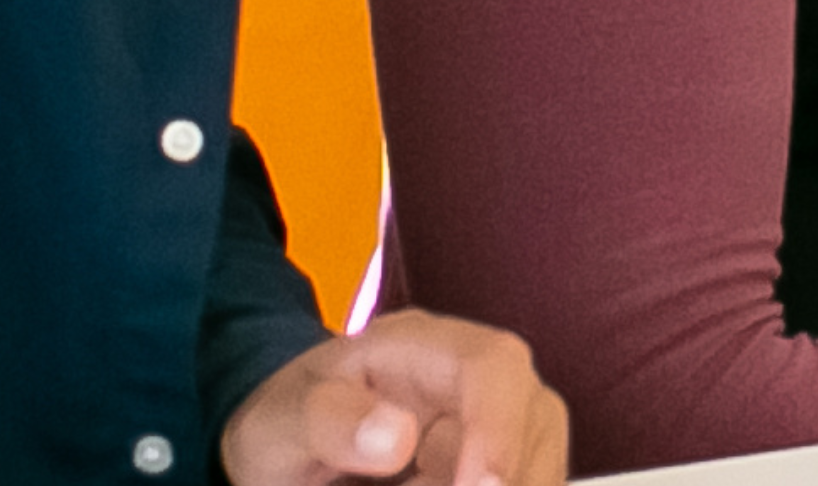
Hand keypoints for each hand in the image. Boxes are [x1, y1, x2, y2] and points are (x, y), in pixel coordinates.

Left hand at [220, 310, 566, 485]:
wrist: (296, 448)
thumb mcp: (280, 421)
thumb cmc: (290, 425)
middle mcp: (478, 380)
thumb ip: (328, 421)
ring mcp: (499, 425)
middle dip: (501, 478)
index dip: (499, 429)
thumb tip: (396, 437)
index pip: (492, 367)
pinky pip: (524, 482)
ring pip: (537, 467)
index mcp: (423, 345)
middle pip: (536, 422)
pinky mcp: (503, 466)